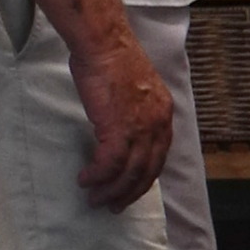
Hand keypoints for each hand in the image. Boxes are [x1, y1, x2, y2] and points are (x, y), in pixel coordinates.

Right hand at [70, 27, 173, 209]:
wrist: (103, 44)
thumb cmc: (112, 60)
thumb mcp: (134, 90)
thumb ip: (134, 112)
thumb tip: (121, 128)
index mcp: (164, 115)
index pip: (158, 157)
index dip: (144, 177)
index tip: (130, 188)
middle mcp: (158, 125)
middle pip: (147, 171)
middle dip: (129, 192)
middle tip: (113, 205)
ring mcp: (140, 128)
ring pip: (129, 172)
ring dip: (110, 189)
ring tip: (94, 198)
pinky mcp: (119, 128)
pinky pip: (110, 163)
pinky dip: (98, 175)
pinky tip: (86, 179)